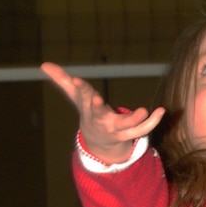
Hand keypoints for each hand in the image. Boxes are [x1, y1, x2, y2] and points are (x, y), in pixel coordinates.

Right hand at [41, 63, 165, 163]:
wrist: (99, 142)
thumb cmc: (88, 112)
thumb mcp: (76, 96)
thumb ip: (62, 80)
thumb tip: (43, 64)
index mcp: (88, 107)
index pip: (82, 95)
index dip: (80, 88)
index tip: (76, 80)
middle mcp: (100, 118)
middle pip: (97, 113)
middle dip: (96, 107)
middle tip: (96, 99)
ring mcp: (115, 128)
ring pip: (124, 126)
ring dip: (134, 120)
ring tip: (144, 110)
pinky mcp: (128, 134)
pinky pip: (141, 130)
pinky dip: (151, 123)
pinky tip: (161, 111)